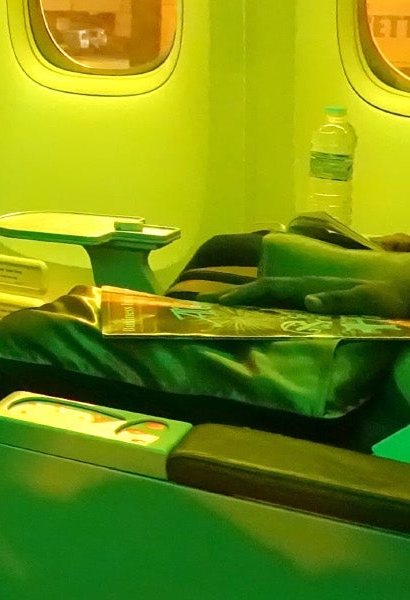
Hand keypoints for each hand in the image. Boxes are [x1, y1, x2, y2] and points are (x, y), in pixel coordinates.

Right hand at [216, 277, 409, 317]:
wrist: (404, 284)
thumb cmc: (390, 294)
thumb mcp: (369, 299)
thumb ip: (339, 298)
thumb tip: (305, 300)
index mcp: (313, 286)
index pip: (269, 289)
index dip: (242, 295)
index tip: (217, 303)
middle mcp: (308, 286)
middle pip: (265, 289)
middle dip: (236, 296)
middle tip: (209, 306)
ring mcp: (314, 291)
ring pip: (274, 294)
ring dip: (250, 300)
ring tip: (228, 310)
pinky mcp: (323, 298)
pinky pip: (287, 302)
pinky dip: (269, 306)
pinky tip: (264, 315)